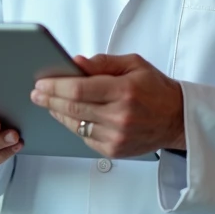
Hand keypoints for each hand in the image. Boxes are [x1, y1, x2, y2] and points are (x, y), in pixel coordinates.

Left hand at [30, 54, 185, 158]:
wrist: (177, 119)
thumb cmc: (156, 89)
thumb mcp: (134, 64)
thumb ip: (103, 63)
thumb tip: (76, 62)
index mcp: (124, 91)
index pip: (79, 89)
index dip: (56, 86)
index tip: (41, 83)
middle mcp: (120, 116)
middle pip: (73, 108)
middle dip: (49, 99)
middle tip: (36, 92)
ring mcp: (116, 137)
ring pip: (75, 125)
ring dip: (58, 113)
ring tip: (48, 102)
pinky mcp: (114, 151)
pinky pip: (84, 138)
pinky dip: (73, 126)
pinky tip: (67, 116)